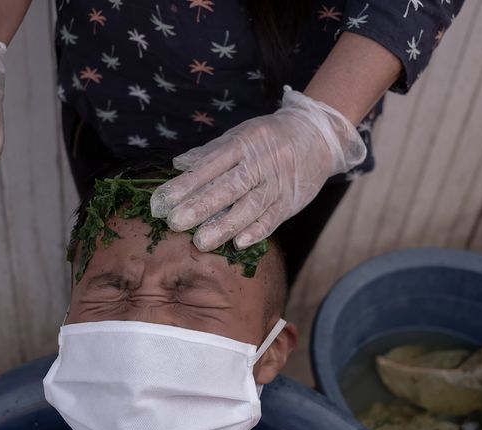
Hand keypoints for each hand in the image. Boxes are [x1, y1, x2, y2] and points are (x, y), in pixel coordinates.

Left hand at [150, 87, 365, 251]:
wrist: (318, 136)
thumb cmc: (270, 138)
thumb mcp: (241, 135)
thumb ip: (210, 152)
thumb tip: (179, 166)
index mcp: (243, 143)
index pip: (210, 165)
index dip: (186, 184)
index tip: (163, 200)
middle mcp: (261, 162)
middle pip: (228, 186)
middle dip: (201, 205)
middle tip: (176, 222)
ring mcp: (277, 183)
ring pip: (250, 206)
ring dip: (225, 225)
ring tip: (201, 241)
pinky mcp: (291, 201)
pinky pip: (273, 217)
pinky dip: (257, 231)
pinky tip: (239, 243)